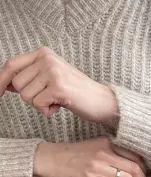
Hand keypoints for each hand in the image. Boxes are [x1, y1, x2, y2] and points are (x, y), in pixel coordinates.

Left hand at [0, 46, 117, 124]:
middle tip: (47, 98)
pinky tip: (59, 107)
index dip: (0, 80)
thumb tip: (5, 83)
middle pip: (16, 83)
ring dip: (39, 105)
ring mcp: (52, 72)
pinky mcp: (58, 87)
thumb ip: (30, 77)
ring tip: (55, 102)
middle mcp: (46, 59)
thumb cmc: (76, 93)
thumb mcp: (51, 79)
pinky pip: (37, 104)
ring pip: (25, 96)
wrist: (102, 101)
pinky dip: (46, 111)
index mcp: (43, 53)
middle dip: (28, 97)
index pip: (11, 65)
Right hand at [33, 137, 146, 176]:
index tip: (144, 171)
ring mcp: (97, 167)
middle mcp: (104, 153)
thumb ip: (112, 150)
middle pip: (133, 167)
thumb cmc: (75, 154)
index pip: (134, 154)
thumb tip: (132, 161)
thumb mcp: (95, 145)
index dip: (143, 165)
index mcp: (107, 143)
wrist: (52, 159)